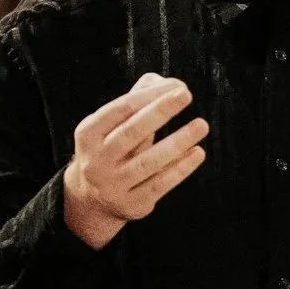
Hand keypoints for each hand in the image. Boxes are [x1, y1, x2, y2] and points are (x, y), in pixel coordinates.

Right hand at [62, 73, 209, 248]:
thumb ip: (140, 98)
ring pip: (147, 162)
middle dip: (160, 111)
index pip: (120, 109)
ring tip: (201, 125)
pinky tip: (197, 152)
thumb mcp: (115, 124)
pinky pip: (160, 184)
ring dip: (177, 142)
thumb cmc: (113, 147)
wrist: (92, 198)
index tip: (177, 85)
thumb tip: (172, 84)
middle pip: (131, 133)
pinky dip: (180, 168)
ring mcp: (112, 185)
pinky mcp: (131, 204)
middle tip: (186, 94)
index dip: (149, 95)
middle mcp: (96, 160)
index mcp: (88, 133)